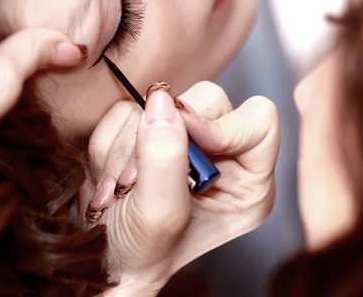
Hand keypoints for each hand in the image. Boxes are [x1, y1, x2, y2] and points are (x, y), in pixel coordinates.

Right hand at [85, 81, 278, 293]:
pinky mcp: (153, 128)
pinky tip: (112, 178)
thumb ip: (165, 159)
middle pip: (208, 100)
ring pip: (161, 102)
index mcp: (248, 182)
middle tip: (136, 177)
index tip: (184, 134)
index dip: (222, 122)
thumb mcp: (158, 215)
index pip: (259, 120)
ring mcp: (186, 138)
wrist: (103, 261)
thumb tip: (162, 102)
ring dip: (129, 145)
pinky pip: (129, 109)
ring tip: (122, 188)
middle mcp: (223, 155)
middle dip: (164, 133)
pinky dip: (111, 142)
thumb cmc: (141, 254)